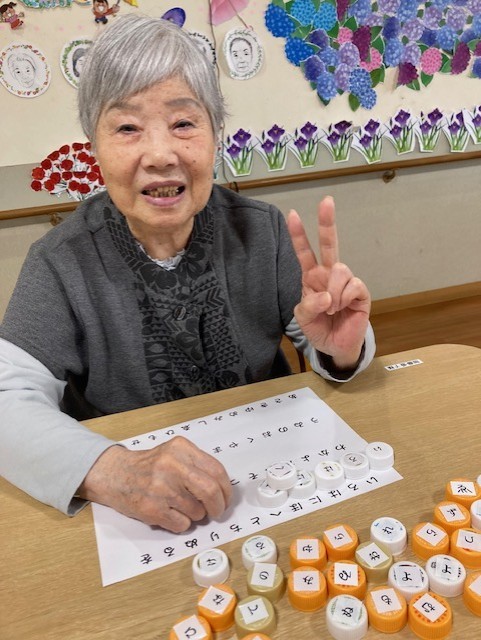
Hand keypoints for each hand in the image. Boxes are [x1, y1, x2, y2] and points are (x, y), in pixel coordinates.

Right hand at [78, 436, 231, 532]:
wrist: (114, 474)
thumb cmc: (148, 466)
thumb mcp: (173, 453)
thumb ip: (196, 464)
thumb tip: (222, 490)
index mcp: (181, 448)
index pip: (216, 471)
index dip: (226, 490)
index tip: (226, 499)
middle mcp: (171, 465)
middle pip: (210, 491)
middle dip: (218, 506)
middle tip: (217, 512)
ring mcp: (161, 487)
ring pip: (197, 512)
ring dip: (195, 515)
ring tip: (181, 507)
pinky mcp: (152, 508)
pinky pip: (182, 524)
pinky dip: (181, 524)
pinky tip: (169, 514)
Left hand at [287, 196, 370, 369]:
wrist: (335, 347)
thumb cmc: (318, 328)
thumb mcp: (303, 318)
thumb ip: (309, 305)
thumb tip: (327, 296)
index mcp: (311, 277)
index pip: (304, 252)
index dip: (298, 235)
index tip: (291, 214)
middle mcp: (329, 274)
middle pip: (330, 244)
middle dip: (327, 222)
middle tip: (327, 201)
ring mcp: (346, 281)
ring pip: (341, 269)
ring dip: (333, 291)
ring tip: (332, 309)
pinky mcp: (360, 292)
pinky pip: (353, 284)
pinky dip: (344, 297)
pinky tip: (342, 308)